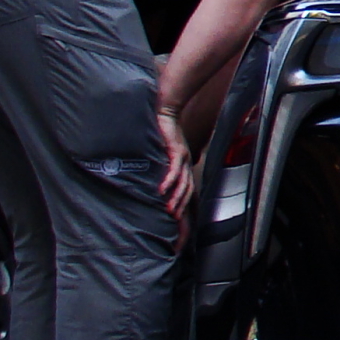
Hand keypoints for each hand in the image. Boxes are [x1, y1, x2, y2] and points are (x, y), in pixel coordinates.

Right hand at [154, 107, 196, 226]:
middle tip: (174, 224)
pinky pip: (174, 168)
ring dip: (176, 198)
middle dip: (182, 209)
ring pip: (183, 183)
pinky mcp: (176, 149)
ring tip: (169, 211)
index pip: (187, 192)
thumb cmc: (162, 132)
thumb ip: (160, 167)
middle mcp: (187, 164)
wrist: (165, 111)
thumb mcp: (162, 153)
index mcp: (184, 167)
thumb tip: (150, 183)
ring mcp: (183, 158)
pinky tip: (163, 190)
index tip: (178, 227)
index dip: (184, 209)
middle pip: (188, 192)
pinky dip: (169, 180)